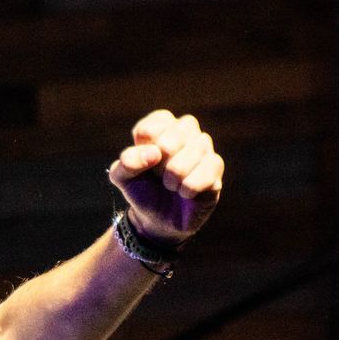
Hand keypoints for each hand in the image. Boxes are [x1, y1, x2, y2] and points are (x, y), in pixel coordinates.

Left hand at [108, 110, 224, 245]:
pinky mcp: (216, 171)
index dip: (149, 141)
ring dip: (177, 172)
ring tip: (170, 186)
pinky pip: (212, 165)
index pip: (161, 119)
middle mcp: (187, 135)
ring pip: (200, 145)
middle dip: (166, 154)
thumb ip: (127, 162)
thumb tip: (154, 153)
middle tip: (158, 174)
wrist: (157, 220)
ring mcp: (204, 151)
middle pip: (184, 127)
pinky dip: (192, 183)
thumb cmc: (141, 190)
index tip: (144, 160)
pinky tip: (184, 193)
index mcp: (162, 129)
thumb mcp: (122, 177)